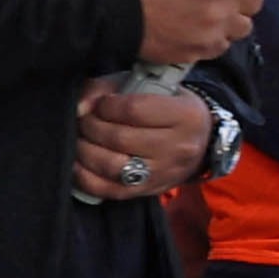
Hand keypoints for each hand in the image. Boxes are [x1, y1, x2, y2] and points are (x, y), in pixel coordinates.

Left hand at [72, 81, 210, 202]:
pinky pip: (108, 189)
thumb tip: (79, 107)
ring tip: (82, 139)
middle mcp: (179, 147)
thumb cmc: (166, 108)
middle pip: (119, 139)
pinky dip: (85, 177)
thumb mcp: (147, 87)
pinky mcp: (148, 190)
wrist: (199, 142)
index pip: (133, 110)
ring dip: (85, 151)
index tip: (101, 104)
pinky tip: (79, 163)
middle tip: (85, 121)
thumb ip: (108, 89)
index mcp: (186, 116)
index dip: (106, 106)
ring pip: (112, 166)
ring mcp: (164, 173)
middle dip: (91, 127)